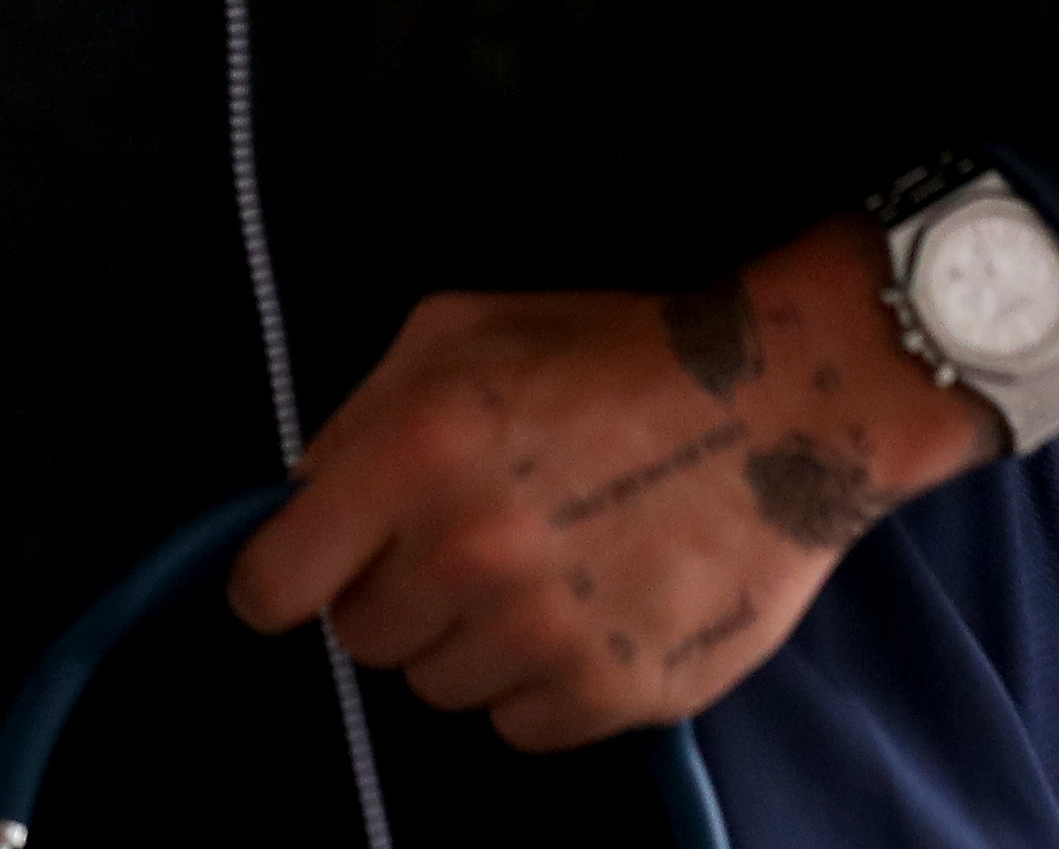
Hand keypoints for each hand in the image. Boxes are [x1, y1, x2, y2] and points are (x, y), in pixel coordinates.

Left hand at [228, 213, 1001, 747]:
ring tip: (540, 568)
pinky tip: (586, 610)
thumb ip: (361, 414)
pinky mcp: (615, 691)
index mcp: (413, 454)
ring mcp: (544, 633)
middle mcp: (468, 554)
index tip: (314, 572)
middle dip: (396, 593)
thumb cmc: (609, 352)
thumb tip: (305, 500)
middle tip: (465, 541)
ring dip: (469, 641)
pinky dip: (540, 683)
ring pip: (439, 688)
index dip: (284, 582)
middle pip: (362, 640)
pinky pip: (520, 727)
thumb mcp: (459, 331)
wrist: (783, 402)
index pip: (276, 587)